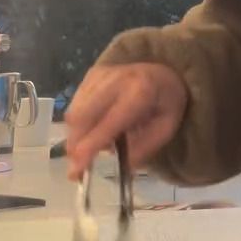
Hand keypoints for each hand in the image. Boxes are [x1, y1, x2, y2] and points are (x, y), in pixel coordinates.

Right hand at [65, 62, 187, 179]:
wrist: (162, 71)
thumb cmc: (165, 102)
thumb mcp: (166, 128)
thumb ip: (144, 148)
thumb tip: (120, 167)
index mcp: (141, 91)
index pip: (109, 122)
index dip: (90, 146)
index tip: (77, 170)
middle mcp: (115, 79)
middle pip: (82, 116)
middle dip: (75, 145)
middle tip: (77, 168)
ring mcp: (99, 75)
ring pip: (74, 112)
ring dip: (75, 136)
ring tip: (88, 149)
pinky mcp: (90, 75)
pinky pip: (75, 105)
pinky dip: (78, 124)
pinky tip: (92, 130)